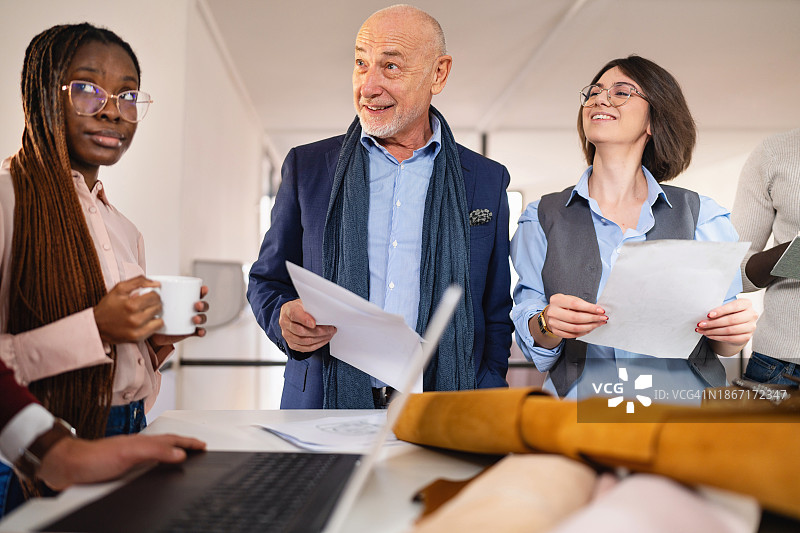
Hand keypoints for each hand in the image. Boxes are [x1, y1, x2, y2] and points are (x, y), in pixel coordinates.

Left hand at [37, 433, 205, 490]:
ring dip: (172, 452)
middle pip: (167, 444)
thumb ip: (155, 450)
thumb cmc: (93, 458)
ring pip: (157, 453)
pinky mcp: (121, 468)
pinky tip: (154, 468)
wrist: (67, 466)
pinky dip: (157, 463)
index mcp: (144, 442)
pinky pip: (146, 463)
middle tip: (198, 447)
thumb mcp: (129, 453)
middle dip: (184, 445)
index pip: (173, 440)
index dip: (189, 443)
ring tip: (183, 454)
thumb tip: (179, 453)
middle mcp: (138, 448)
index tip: (203, 445)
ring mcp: (129, 457)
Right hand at [94, 276, 162, 343]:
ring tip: (145, 312)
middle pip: (158, 307)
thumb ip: (139, 281)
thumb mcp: (120, 288)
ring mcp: (137, 330)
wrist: (97, 325)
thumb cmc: (108, 307)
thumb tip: (156, 284)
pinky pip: (156, 329)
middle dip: (154, 303)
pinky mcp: (138, 338)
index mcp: (131, 305)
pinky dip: (153, 324)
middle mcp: (135, 319)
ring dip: (155, 314)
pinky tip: (145, 321)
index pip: (155, 296)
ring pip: (160, 318)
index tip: (147, 295)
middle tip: (145, 304)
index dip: (152, 294)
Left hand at [149, 285, 209, 347]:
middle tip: (197, 305)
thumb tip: (144, 288)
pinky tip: (200, 331)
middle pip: (203, 306)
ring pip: (202, 318)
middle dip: (203, 305)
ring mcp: (190, 321)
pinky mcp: (189, 331)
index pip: (196, 294)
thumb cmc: (155, 314)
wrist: (153, 332)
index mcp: (184, 300)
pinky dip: (201, 332)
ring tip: (195, 319)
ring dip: (202, 317)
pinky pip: (198, 331)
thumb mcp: (154, 303)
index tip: (203, 289)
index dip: (202, 291)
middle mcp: (189, 310)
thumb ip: (151, 295)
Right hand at [279, 299, 335, 351]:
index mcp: (288, 310)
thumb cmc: (300, 308)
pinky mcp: (292, 344)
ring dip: (320, 339)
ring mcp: (287, 335)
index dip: (305, 320)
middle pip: (301, 331)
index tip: (314, 323)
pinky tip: (323, 340)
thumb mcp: (305, 303)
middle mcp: (285, 323)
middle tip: (330, 329)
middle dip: (318, 331)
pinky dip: (317, 345)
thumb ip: (311, 308)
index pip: (294, 315)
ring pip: (304, 341)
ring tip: (329, 334)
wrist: (291, 315)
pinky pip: (305, 348)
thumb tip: (324, 313)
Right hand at [539, 293, 607, 338]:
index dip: (590, 308)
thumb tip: (599, 311)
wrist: (552, 313)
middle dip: (592, 319)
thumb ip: (583, 304)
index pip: (575, 304)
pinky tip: (590, 328)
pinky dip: (584, 332)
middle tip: (603, 318)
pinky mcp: (556, 331)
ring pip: (575, 328)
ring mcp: (553, 323)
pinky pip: (573, 334)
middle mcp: (552, 311)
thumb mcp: (571, 299)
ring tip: (598, 323)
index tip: (601, 311)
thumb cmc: (564, 305)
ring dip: (590, 327)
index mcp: (556, 300)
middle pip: (575, 318)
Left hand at [697, 298, 757, 355]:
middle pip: (731, 320)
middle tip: (701, 324)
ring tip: (703, 330)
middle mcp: (751, 315)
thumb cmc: (731, 313)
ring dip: (713, 331)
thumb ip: (720, 308)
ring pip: (730, 330)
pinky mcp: (747, 337)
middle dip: (713, 323)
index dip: (720, 311)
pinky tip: (709, 335)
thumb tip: (706, 315)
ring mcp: (751, 327)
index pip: (734, 306)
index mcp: (746, 304)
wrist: (739, 325)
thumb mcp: (727, 307)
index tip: (708, 315)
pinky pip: (730, 338)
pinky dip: (717, 337)